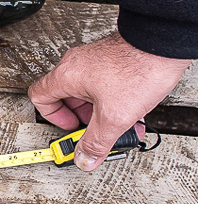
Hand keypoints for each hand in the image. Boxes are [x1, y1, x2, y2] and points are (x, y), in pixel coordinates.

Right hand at [28, 32, 190, 170]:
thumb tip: (85, 158)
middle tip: (96, 131)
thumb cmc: (138, 69)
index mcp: (66, 76)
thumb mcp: (114, 116)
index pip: (39, 97)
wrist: (163, 45)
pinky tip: (132, 112)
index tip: (72, 128)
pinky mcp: (110, 60)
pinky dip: (112, 101)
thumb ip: (96, 141)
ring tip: (120, 125)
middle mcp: (75, 65)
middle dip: (82, 119)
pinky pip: (102, 85)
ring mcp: (93, 61)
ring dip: (100, 112)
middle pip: (65, 97)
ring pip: (87, 93)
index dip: (53, 118)